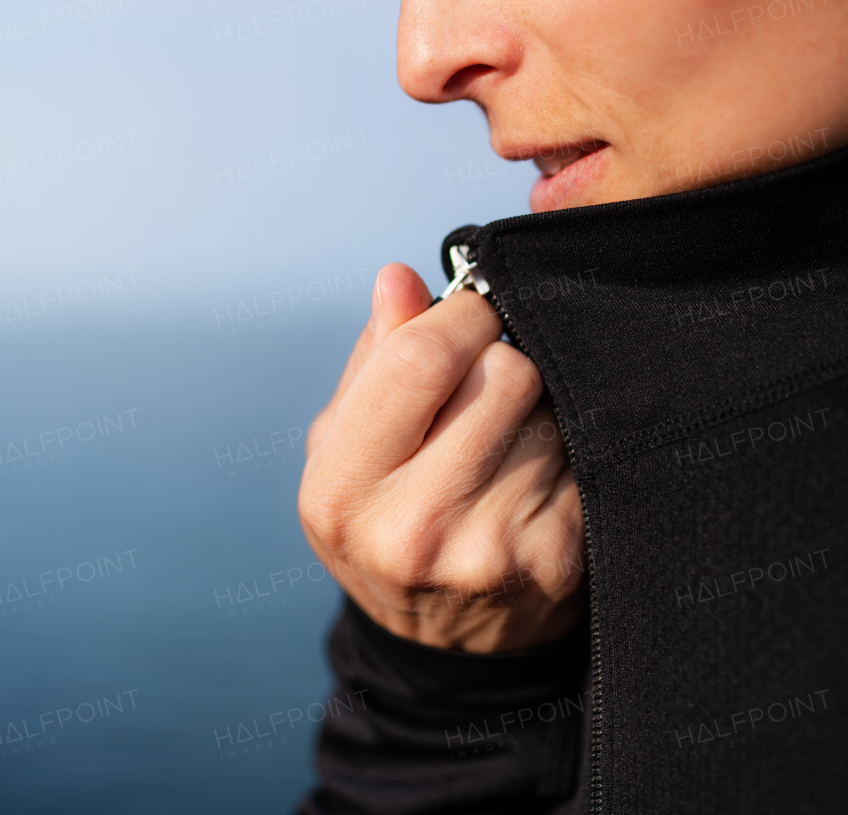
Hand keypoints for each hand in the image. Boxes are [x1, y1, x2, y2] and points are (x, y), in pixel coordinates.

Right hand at [298, 263, 585, 651]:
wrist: (441, 647)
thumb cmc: (382, 522)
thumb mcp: (344, 450)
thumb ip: (372, 362)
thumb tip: (401, 279)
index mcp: (344, 491)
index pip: (419, 359)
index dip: (454, 314)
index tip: (464, 311)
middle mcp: (413, 528)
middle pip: (503, 373)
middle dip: (497, 357)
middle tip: (481, 382)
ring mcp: (492, 549)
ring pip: (552, 408)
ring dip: (533, 405)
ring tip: (502, 438)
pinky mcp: (559, 557)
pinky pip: (583, 451)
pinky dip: (563, 447)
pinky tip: (533, 474)